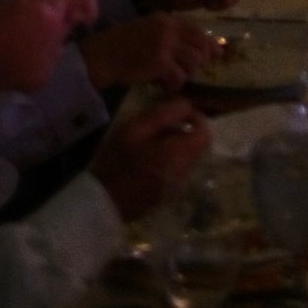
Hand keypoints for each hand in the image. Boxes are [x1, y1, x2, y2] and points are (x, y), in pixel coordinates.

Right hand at [80, 12, 214, 91]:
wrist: (101, 55)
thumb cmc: (120, 45)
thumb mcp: (147, 31)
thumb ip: (169, 36)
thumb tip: (194, 49)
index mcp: (167, 19)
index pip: (198, 30)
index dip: (209, 44)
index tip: (217, 54)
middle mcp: (169, 28)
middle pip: (200, 46)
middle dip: (200, 61)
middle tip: (192, 72)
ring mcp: (165, 44)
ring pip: (193, 63)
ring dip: (185, 75)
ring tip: (172, 79)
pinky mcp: (159, 62)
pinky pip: (179, 77)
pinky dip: (174, 85)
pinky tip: (163, 86)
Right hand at [90, 97, 209, 219]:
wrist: (102, 202)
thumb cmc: (117, 161)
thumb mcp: (137, 128)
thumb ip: (165, 114)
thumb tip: (186, 105)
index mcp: (180, 155)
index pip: (205, 133)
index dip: (196, 118)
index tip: (178, 112)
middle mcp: (185, 173)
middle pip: (198, 147)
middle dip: (185, 132)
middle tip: (161, 126)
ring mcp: (177, 188)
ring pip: (188, 159)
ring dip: (177, 147)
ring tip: (151, 142)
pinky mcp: (168, 197)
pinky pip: (178, 172)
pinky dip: (170, 161)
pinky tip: (148, 160)